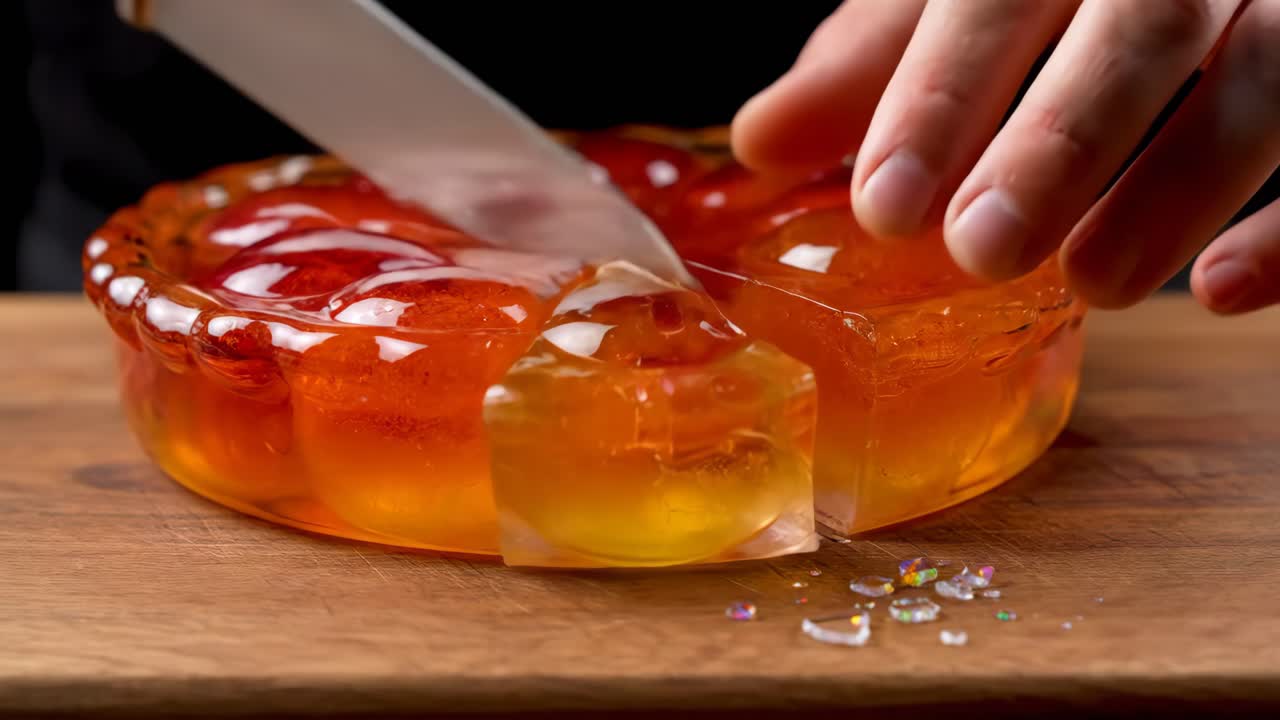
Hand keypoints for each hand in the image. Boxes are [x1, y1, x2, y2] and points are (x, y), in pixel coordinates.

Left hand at [731, 0, 1279, 313]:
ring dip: (1180, 185)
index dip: (941, 94)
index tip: (884, 207)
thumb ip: (876, 61)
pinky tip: (1224, 295)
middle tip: (981, 248)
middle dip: (1061, 138)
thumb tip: (763, 139)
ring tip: (1091, 284)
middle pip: (1141, 23)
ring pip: (1268, 70)